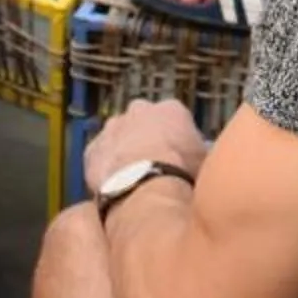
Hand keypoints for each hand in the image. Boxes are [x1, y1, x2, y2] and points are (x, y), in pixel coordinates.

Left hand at [81, 99, 209, 192]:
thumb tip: (202, 160)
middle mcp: (139, 110)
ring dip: (124, 152)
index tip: (178, 157)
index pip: (175, 119)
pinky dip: (106, 168)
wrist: (146, 188)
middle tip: (154, 165)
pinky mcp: (92, 149)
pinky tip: (116, 187)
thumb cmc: (182, 174)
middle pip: (143, 122)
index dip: (177, 139)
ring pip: (119, 137)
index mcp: (171, 109)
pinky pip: (100, 157)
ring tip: (133, 179)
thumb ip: (199, 153)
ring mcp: (112, 127)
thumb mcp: (204, 162)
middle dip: (147, 138)